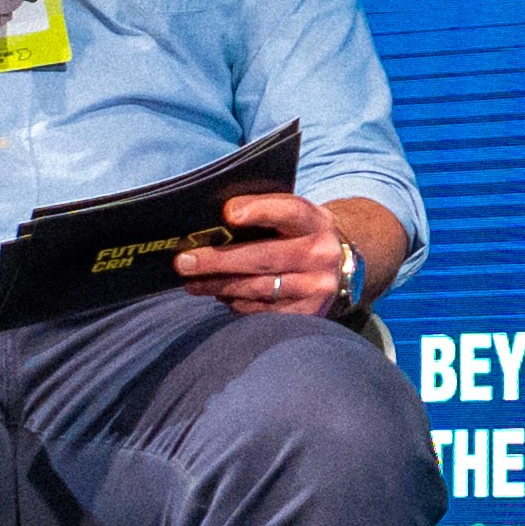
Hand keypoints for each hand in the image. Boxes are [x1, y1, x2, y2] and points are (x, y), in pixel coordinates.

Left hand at [173, 189, 390, 319]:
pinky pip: (263, 311)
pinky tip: (220, 295)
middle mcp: (321, 255)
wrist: (340, 268)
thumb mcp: (294, 218)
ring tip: (192, 283)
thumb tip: (215, 222)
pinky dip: (236, 303)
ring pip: (259, 288)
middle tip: (184, 263)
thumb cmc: (300, 236)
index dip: (259, 211)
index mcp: (317, 221)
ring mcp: (316, 288)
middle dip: (219, 260)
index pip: (290, 211)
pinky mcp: (307, 314)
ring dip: (219, 286)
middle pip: (264, 257)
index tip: (227, 213)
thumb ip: (264, 213)